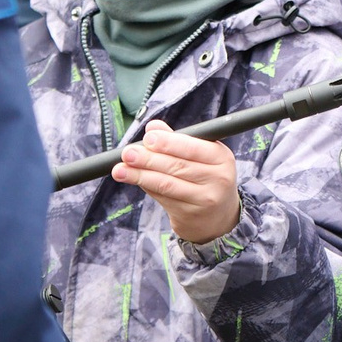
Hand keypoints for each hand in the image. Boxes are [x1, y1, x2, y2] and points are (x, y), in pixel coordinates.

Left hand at [114, 121, 242, 245]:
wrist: (218, 215)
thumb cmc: (206, 176)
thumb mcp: (201, 155)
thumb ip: (177, 139)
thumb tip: (153, 126)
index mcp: (221, 158)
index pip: (192, 148)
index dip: (168, 143)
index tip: (148, 138)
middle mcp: (217, 179)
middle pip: (177, 166)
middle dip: (149, 159)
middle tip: (128, 153)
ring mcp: (204, 199)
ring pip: (166, 184)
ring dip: (140, 175)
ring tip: (120, 169)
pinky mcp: (189, 214)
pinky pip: (162, 197)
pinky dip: (145, 186)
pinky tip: (132, 179)